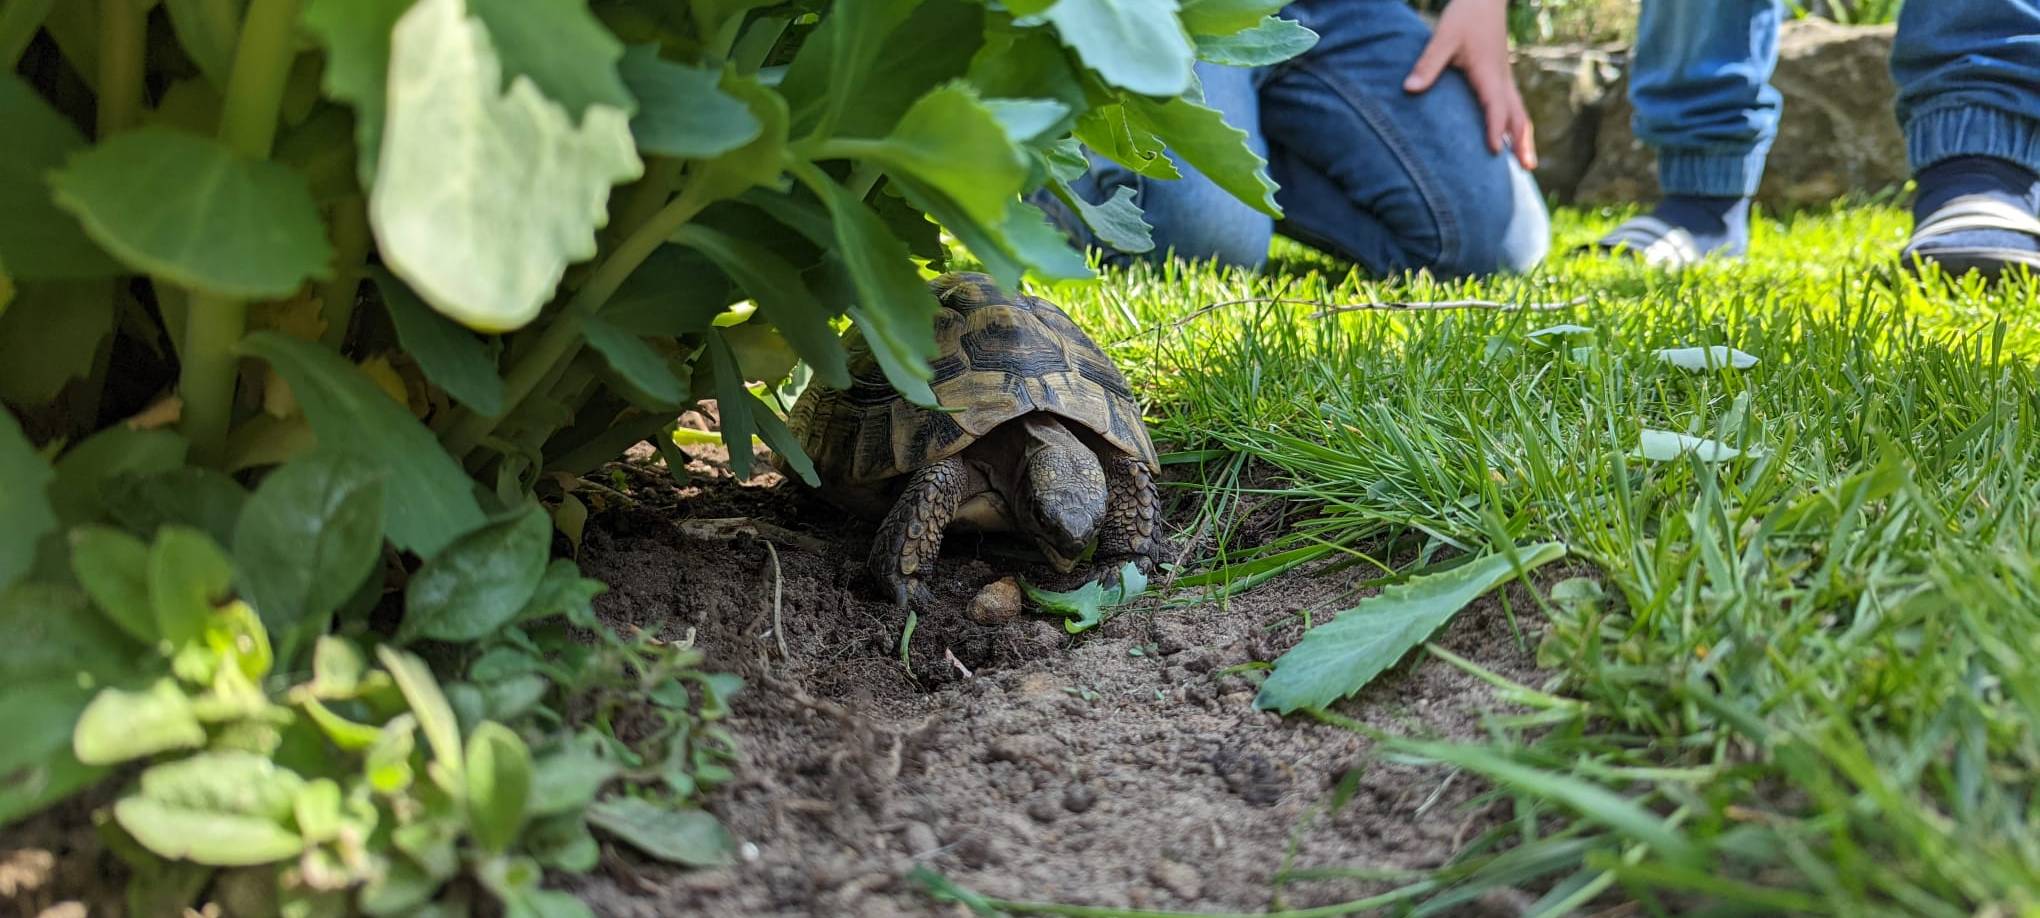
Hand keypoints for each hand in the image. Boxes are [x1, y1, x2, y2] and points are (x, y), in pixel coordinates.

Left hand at [1403, 0, 1537, 170]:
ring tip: (1526, 162)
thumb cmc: (1465, 16)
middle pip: (1518, 116)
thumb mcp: (1442, 38)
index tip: (1495, 151)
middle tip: (1527, 168)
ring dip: (1523, 136)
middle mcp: (1502, 80)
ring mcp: (1504, 78)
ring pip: (1519, 112)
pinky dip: (1516, 124)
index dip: (1496, 129)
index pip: (1496, 107)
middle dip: (1523, 142)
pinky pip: (1512, 106)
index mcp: (1489, 75)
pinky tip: (1511, 136)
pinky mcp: (1500, 76)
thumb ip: (1428, 64)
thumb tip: (1409, 89)